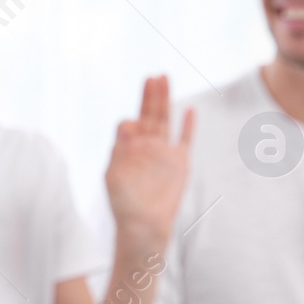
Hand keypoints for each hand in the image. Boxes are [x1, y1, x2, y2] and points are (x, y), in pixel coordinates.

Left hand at [105, 75, 194, 250]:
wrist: (143, 226)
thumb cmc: (123, 205)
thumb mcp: (114, 176)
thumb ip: (119, 149)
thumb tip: (126, 122)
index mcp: (127, 150)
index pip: (129, 125)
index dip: (130, 122)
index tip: (131, 127)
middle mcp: (145, 148)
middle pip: (149, 116)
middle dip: (151, 96)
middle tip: (153, 76)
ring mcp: (163, 154)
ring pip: (166, 121)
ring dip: (165, 101)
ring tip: (165, 79)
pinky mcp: (180, 164)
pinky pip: (185, 141)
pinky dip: (188, 126)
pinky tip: (190, 110)